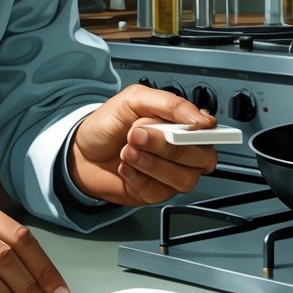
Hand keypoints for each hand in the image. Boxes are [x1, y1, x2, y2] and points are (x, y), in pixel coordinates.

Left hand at [68, 84, 218, 205]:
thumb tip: (201, 118)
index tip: (188, 130)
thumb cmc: (108, 124)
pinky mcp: (154, 194)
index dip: (204, 135)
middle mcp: (181, 152)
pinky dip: (138, 178)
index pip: (210, 135)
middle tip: (138, 135)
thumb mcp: (134, 99)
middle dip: (167, 147)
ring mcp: (169, 175)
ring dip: (151, 164)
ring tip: (128, 150)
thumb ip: (170, 104)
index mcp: (182, 127)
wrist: (81, 150)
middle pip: (200, 159)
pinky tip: (126, 167)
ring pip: (183, 179)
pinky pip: (159, 192)